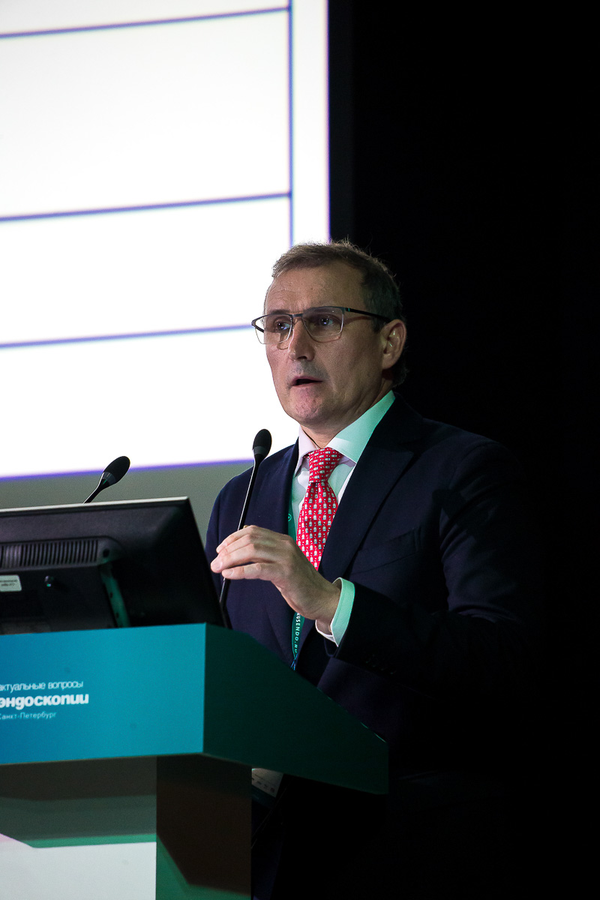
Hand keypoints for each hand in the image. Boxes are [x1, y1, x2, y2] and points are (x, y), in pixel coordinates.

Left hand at [210, 525, 340, 630]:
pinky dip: (240, 571)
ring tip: (219, 568)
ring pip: (252, 551)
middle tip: (215, 561)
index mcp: (282, 540)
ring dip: (231, 559)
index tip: (220, 549)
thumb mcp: (282, 563)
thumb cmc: (299, 583)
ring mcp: (286, 558)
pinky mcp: (286, 573)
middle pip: (250, 540)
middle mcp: (284, 545)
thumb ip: (266, 555)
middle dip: (228, 550)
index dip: (233, 538)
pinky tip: (229, 574)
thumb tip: (239, 552)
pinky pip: (258, 569)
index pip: (252, 531)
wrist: (321, 597)